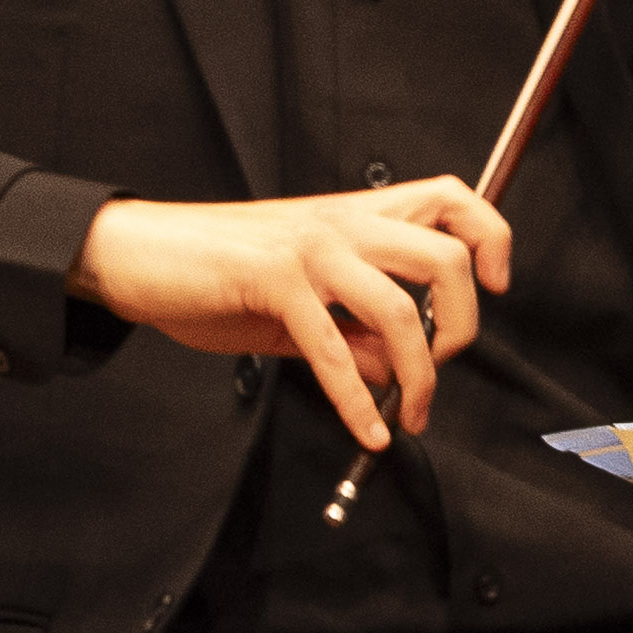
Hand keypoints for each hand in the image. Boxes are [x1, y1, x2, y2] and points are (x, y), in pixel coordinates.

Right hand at [68, 180, 514, 457]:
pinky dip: (357, 405)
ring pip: (401, 310)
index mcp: (352, 214)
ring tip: (408, 416)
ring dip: (419, 377)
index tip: (495, 286)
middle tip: (443, 366)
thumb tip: (394, 370)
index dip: (490, 238)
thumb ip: (351, 329)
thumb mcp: (297, 301)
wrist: (137, 254)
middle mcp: (341, 222)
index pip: (450, 200)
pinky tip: (366, 432)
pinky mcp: (274, 283)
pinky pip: (335, 352)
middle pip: (447, 258)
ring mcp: (310, 250)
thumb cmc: (213, 272)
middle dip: (463, 327)